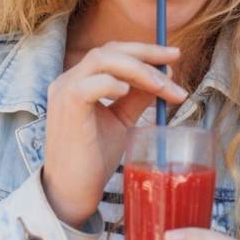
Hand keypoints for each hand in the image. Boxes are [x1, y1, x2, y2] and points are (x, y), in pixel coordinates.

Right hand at [42, 42, 186, 227]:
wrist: (72, 190)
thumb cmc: (93, 158)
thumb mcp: (121, 121)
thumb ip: (136, 99)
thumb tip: (163, 78)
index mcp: (79, 81)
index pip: (112, 52)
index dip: (143, 51)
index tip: (172, 58)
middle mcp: (68, 80)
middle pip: (109, 50)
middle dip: (146, 53)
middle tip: (175, 60)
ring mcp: (65, 90)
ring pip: (103, 60)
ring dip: (139, 70)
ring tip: (163, 87)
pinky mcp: (67, 106)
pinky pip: (92, 83)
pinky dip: (113, 84)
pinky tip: (129, 93)